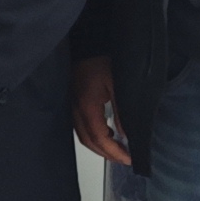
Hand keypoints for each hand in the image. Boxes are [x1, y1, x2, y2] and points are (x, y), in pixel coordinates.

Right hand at [71, 54, 130, 169]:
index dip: (114, 152)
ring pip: (82, 135)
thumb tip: (127, 134)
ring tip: (116, 149)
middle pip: (89, 141)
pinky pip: (79, 125)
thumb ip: (122, 111)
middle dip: (107, 154)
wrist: (87, 41)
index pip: (100, 138)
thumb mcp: (118, 84)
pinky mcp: (72, 100)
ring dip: (99, 146)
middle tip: (124, 159)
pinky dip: (93, 134)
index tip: (128, 158)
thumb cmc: (100, 57)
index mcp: (87, 105)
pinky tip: (105, 132)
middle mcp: (75, 107)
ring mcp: (71, 104)